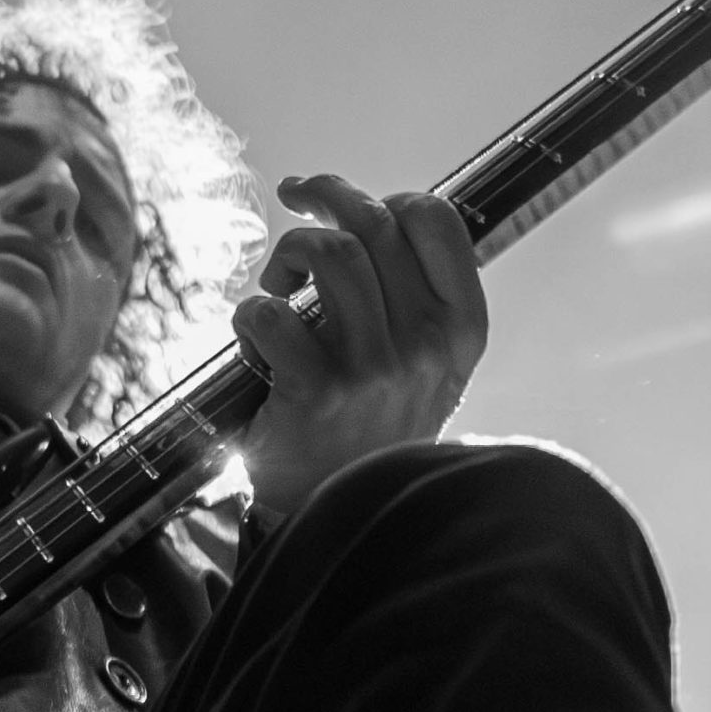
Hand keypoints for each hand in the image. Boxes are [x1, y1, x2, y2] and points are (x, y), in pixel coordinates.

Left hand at [230, 172, 488, 524]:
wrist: (345, 515)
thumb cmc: (374, 426)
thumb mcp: (426, 364)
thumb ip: (414, 296)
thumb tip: (369, 210)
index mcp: (461, 329)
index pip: (437, 220)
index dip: (385, 197)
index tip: (346, 206)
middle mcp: (426, 344)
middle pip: (374, 223)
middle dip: (323, 198)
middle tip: (294, 202)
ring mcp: (374, 367)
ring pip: (328, 255)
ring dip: (289, 256)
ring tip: (278, 288)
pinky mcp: (318, 391)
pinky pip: (271, 313)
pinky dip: (249, 314)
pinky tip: (255, 340)